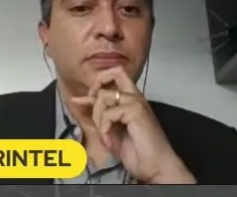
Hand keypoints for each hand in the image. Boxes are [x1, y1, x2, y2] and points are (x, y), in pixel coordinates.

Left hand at [68, 68, 195, 183]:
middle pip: (114, 73)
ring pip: (104, 96)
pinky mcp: (135, 111)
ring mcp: (136, 102)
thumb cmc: (139, 152)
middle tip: (91, 107)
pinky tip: (110, 141)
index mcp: (131, 101)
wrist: (156, 165)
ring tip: (105, 136)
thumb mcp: (113, 131)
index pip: (114, 79)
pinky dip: (104, 130)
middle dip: (96, 87)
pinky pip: (108, 113)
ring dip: (98, 119)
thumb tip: (84, 103)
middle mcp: (135, 97)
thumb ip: (102, 116)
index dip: (95, 85)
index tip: (80, 100)